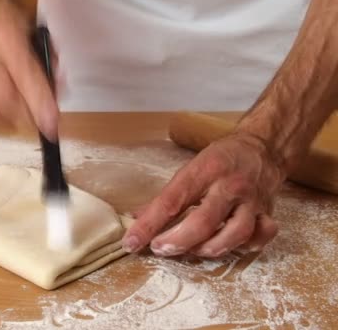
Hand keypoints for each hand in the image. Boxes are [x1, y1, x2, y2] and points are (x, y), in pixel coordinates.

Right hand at [0, 9, 58, 139]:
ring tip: (25, 121)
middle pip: (6, 98)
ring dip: (11, 121)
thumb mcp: (39, 37)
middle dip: (27, 117)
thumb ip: (50, 65)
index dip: (40, 106)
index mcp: (9, 39)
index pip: (27, 78)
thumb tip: (57, 95)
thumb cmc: (16, 24)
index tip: (51, 128)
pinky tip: (4, 123)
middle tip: (41, 123)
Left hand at [122, 133, 285, 257]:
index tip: (131, 242)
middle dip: (177, 242)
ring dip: (208, 249)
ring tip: (190, 251)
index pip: (171, 201)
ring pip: (234, 234)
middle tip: (159, 248)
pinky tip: (229, 245)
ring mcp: (251, 200)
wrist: (262, 147)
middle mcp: (229, 185)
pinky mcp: (268, 212)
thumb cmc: (219, 160)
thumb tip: (135, 219)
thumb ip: (166, 197)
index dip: (149, 225)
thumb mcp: (190, 168)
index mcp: (204, 170)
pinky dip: (245, 246)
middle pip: (203, 222)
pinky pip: (261, 236)